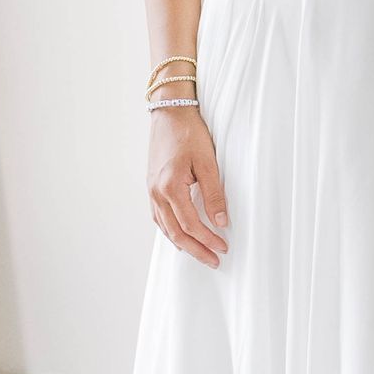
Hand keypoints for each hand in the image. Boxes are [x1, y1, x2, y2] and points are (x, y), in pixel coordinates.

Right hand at [148, 107, 229, 266]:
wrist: (169, 112)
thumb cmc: (189, 133)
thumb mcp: (208, 162)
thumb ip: (214, 193)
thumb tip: (221, 221)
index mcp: (170, 187)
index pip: (190, 224)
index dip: (207, 240)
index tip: (223, 247)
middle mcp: (156, 192)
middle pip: (175, 232)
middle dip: (196, 249)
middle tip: (214, 260)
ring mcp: (151, 190)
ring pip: (165, 228)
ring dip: (183, 243)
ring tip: (200, 253)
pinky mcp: (151, 186)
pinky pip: (159, 217)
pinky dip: (170, 231)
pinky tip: (179, 235)